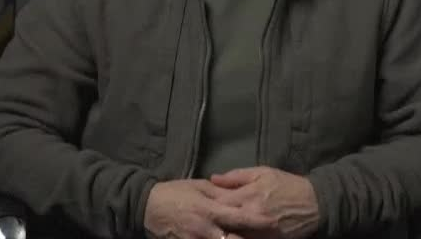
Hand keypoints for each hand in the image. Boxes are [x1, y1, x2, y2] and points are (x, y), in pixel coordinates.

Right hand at [144, 179, 273, 238]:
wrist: (147, 206)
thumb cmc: (175, 192)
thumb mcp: (199, 186)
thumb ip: (220, 192)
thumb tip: (240, 193)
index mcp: (210, 209)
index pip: (239, 217)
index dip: (257, 220)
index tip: (273, 221)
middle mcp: (205, 228)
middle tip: (268, 237)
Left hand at [210, 167, 319, 238]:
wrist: (314, 203)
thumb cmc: (287, 184)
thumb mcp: (263, 173)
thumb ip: (236, 177)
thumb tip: (213, 178)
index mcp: (249, 196)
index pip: (219, 203)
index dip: (207, 204)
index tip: (200, 204)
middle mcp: (252, 216)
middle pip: (223, 223)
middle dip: (212, 222)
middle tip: (203, 221)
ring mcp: (260, 232)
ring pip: (233, 236)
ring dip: (224, 232)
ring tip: (215, 229)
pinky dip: (239, 238)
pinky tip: (233, 235)